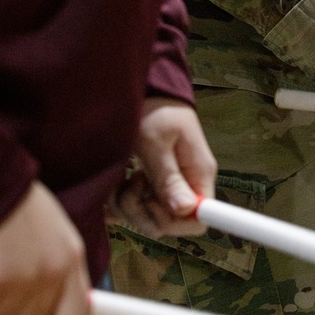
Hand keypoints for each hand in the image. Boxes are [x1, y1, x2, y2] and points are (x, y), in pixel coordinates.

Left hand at [108, 99, 216, 238]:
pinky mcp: (152, 187)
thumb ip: (169, 177)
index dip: (173, 222)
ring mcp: (168, 187)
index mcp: (197, 174)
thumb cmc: (154, 109)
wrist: (145, 89)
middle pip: (168, 225)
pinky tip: (115, 184)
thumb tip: (186, 210)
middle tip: (131, 182)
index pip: (199, 220)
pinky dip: (119, 203)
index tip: (152, 202)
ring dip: (126, 205)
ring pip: (148, 220)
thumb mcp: (155, 142)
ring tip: (122, 177)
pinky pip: (135, 210)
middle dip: (141, 211)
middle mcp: (186, 185)